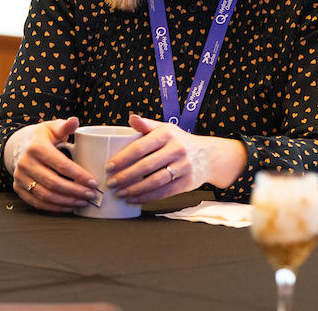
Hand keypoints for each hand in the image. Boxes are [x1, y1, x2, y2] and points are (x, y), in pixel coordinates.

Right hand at [9, 117, 100, 212]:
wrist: (18, 145)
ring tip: (82, 202)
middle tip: (91, 195)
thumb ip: (65, 126)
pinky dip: (53, 207)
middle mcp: (25, 163)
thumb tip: (75, 121)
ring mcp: (20, 177)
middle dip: (75, 191)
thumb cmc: (41, 136)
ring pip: (45, 195)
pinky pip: (36, 202)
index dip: (79, 176)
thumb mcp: (52, 127)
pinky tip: (68, 206)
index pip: (61, 165)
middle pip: (54, 183)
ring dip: (66, 201)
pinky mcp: (18, 187)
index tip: (93, 182)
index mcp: (36, 147)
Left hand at [105, 114, 246, 203]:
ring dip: (134, 189)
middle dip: (125, 176)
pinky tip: (134, 199)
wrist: (208, 156)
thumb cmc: (180, 142)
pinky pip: (164, 192)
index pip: (140, 147)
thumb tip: (131, 118)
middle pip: (146, 166)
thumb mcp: (166, 129)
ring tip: (120, 193)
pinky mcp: (187, 182)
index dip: (123, 158)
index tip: (109, 167)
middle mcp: (176, 149)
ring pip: (154, 181)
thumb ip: (147, 125)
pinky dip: (147, 197)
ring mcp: (183, 167)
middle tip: (111, 183)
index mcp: (167, 134)